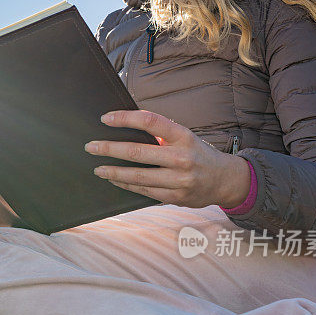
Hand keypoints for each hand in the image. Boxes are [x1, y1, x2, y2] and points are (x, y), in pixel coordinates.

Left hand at [85, 110, 250, 208]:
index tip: (105, 118)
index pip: (150, 121)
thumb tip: (125, 127)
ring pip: (137, 177)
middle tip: (90, 147)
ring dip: (113, 172)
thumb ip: (160, 134)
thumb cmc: (197, 153)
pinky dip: (126, 185)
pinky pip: (143, 191)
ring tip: (98, 168)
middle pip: (137, 152)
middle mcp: (181, 157)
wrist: (225, 180)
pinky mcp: (175, 197)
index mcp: (183, 135)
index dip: (125, 118)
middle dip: (109, 149)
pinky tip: (115, 180)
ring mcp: (179, 180)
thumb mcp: (185, 137)